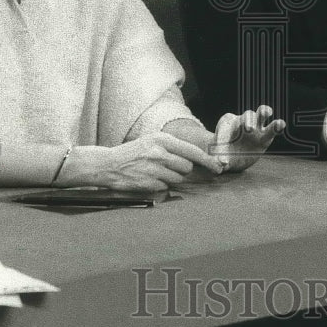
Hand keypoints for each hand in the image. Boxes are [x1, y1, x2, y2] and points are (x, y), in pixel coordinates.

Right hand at [53, 134, 223, 190]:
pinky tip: (148, 178)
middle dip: (182, 170)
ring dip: (170, 178)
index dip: (207, 161)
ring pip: (177, 178)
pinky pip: (165, 187)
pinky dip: (160, 185)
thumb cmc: (133, 153)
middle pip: (187, 167)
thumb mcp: (152, 142)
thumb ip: (173, 148)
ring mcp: (154, 168)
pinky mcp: (149, 183)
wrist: (108, 164)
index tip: (218, 167)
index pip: (192, 151)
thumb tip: (197, 159)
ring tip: (154, 172)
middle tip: (168, 167)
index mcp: (162, 139)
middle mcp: (159, 152)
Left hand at [211, 105, 285, 172]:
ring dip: (264, 113)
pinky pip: (272, 130)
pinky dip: (277, 126)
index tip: (221, 154)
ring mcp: (255, 128)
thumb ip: (219, 159)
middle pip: (247, 116)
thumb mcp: (218, 156)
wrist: (232, 157)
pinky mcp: (265, 137)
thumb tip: (222, 164)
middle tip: (249, 129)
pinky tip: (281, 124)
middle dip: (248, 120)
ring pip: (261, 116)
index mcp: (227, 123)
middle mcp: (242, 122)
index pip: (226, 128)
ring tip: (267, 112)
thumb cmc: (222, 153)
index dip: (223, 141)